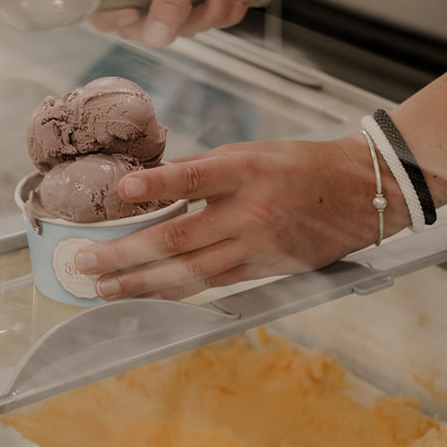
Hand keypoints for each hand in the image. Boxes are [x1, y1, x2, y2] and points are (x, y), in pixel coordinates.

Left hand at [69, 134, 410, 300]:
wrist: (360, 193)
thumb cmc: (301, 166)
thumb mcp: (252, 152)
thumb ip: (205, 172)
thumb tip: (152, 189)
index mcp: (245, 170)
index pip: (193, 178)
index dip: (156, 186)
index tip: (122, 191)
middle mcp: (250, 211)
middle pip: (178, 239)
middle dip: (125, 255)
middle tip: (86, 262)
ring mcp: (258, 247)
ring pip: (190, 273)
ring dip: (142, 283)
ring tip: (105, 288)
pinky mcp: (266, 270)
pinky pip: (213, 285)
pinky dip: (177, 291)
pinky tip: (150, 293)